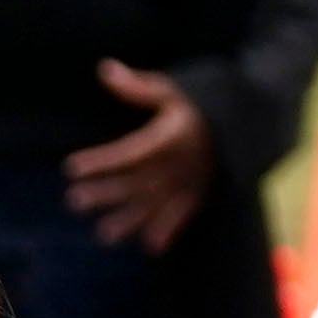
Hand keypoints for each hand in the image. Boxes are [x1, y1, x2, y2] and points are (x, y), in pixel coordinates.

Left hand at [62, 61, 214, 251]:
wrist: (246, 119)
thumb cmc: (199, 102)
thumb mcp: (171, 89)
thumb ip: (137, 86)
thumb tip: (104, 69)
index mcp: (170, 134)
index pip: (129, 151)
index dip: (100, 160)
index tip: (71, 167)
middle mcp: (179, 161)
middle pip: (136, 181)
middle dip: (105, 193)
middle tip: (73, 202)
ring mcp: (191, 180)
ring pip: (155, 203)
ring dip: (130, 220)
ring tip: (103, 234)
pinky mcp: (201, 192)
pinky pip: (185, 214)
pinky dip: (169, 231)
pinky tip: (150, 247)